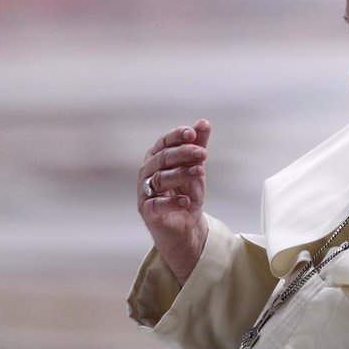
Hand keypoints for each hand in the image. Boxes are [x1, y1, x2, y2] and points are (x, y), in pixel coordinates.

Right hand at [138, 119, 210, 284]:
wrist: (186, 226)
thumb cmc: (186, 193)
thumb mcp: (195, 169)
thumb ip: (197, 146)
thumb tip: (204, 122)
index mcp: (156, 159)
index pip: (163, 143)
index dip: (176, 136)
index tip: (192, 133)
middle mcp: (147, 173)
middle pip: (162, 159)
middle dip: (183, 153)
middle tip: (203, 153)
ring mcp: (145, 192)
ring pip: (159, 179)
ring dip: (180, 174)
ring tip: (199, 172)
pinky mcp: (147, 212)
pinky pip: (156, 204)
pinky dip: (171, 202)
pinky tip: (186, 201)